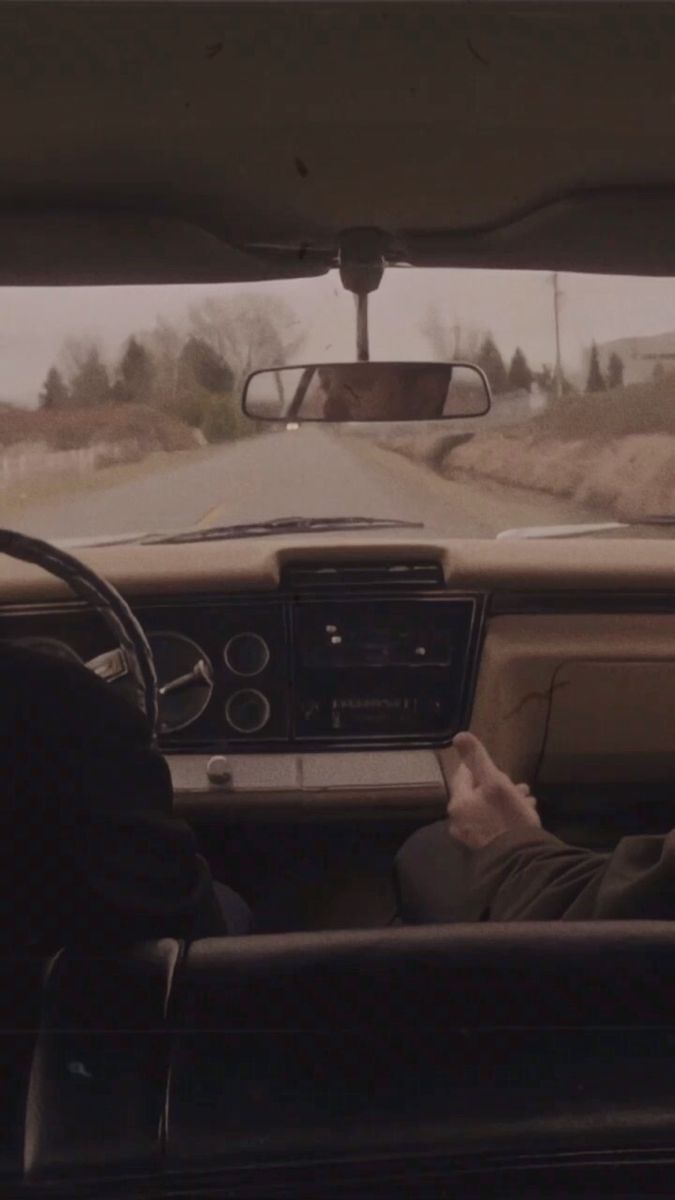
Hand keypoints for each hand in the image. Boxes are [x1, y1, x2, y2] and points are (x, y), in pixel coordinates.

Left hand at [448, 732, 540, 849]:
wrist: (521, 861)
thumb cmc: (509, 818)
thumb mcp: (495, 782)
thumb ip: (477, 759)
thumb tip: (459, 735)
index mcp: (458, 802)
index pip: (463, 774)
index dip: (480, 766)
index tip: (497, 765)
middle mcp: (458, 820)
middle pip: (476, 793)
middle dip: (497, 783)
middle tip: (516, 782)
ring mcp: (471, 836)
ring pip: (487, 808)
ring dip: (505, 798)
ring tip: (526, 796)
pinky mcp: (485, 847)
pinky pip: (493, 823)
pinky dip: (505, 814)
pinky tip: (526, 812)